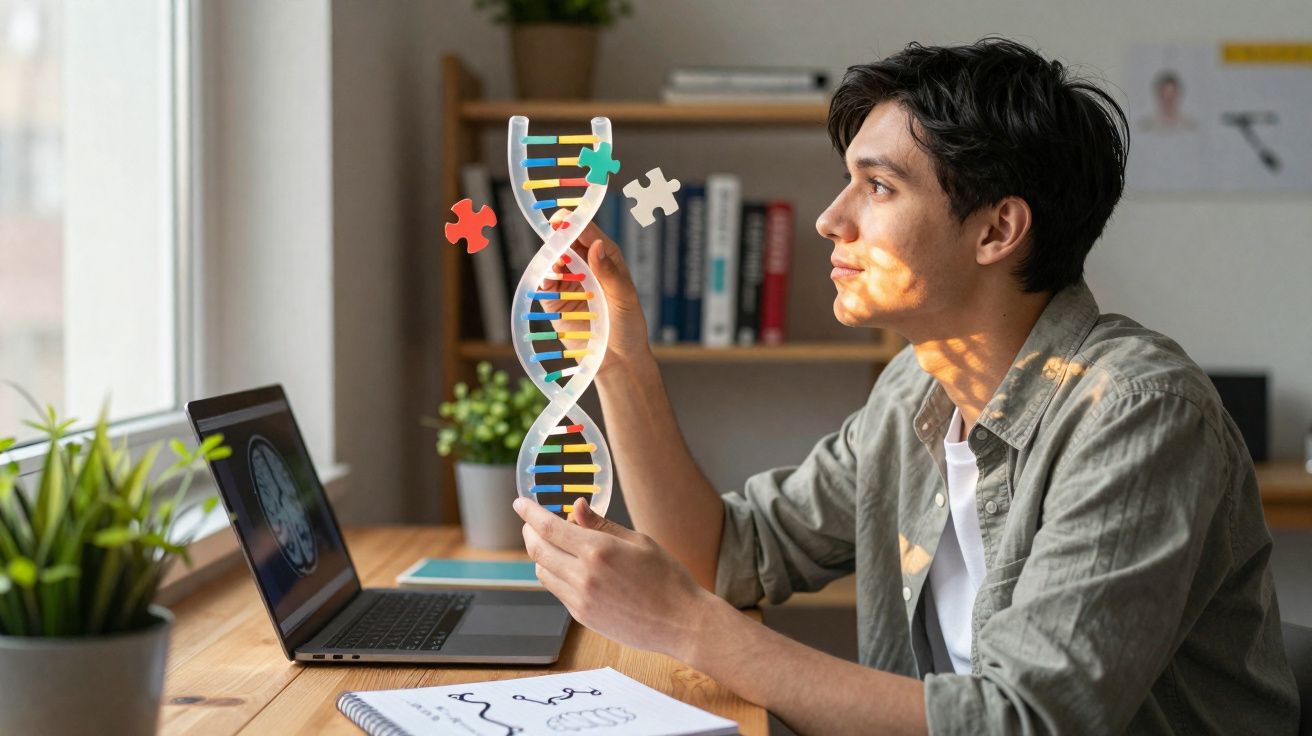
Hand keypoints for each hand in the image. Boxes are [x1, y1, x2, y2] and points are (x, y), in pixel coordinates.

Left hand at [513, 496, 717, 660]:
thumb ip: (601, 525)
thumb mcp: (638, 541)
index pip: (549, 527)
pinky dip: (554, 573)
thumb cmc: (667, 577)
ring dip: (540, 554)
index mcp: (598, 551)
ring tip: (552, 543)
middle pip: (538, 549)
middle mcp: (583, 576)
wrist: (680, 622)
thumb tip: (575, 507)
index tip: (520, 503)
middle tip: (531, 522)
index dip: (529, 512)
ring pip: (542, 571)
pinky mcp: (582, 616)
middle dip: (529, 531)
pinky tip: (567, 567)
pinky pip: (557, 590)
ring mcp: (580, 600)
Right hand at [535, 223, 651, 377]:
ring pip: (554, 261)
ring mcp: (570, 283)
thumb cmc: (628, 327)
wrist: (617, 361)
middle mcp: (586, 267)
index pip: (590, 235)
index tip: (565, 218)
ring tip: (557, 263)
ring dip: (552, 258)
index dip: (577, 224)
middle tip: (554, 234)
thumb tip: (596, 245)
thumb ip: (609, 273)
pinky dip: (544, 277)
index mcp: (607, 260)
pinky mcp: (555, 301)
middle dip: (559, 237)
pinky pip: (545, 284)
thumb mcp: (624, 298)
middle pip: (568, 243)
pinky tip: (549, 278)